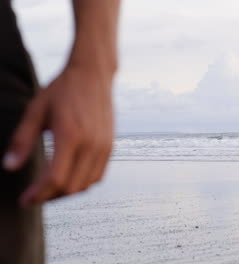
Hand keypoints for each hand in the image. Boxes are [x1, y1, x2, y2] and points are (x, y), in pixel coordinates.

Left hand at [3, 63, 113, 206]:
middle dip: (50, 197)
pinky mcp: (110, 146)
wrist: (93, 75)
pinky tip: (69, 177)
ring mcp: (104, 146)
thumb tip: (9, 166)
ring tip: (49, 189)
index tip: (24, 200)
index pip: (55, 178)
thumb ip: (22, 141)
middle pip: (71, 187)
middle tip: (33, 196)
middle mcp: (91, 144)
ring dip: (67, 192)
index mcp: (70, 136)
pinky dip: (83, 183)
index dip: (38, 195)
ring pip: (86, 185)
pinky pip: (98, 176)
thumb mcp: (35, 111)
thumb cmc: (63, 90)